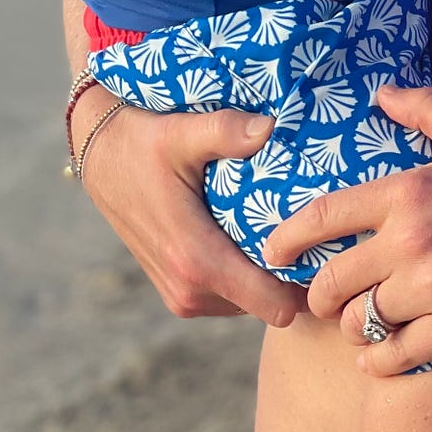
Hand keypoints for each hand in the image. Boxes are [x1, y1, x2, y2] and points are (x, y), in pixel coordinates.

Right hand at [76, 92, 304, 327]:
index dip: (307, 282)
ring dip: (269, 274)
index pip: (273, 304)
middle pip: (269, 304)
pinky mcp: (179, 292)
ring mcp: (182, 297)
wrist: (102, 156)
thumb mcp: (182, 132)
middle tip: (320, 232)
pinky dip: (248, 273)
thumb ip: (225, 131)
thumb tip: (269, 127)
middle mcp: (189, 292)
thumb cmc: (142, 142)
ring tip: (290, 227)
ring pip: (250, 301)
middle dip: (294, 275)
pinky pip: (231, 294)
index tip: (330, 249)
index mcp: (196, 262)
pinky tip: (258, 233)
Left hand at [261, 82, 431, 374]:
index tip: (275, 249)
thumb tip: (382, 93)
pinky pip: (393, 357)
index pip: (325, 215)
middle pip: (332, 281)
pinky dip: (379, 360)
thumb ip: (425, 110)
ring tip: (360, 325)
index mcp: (410, 190)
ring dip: (353, 328)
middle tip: (322, 299)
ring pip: (359, 323)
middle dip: (318, 295)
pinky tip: (382, 354)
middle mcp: (412, 240)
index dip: (289, 236)